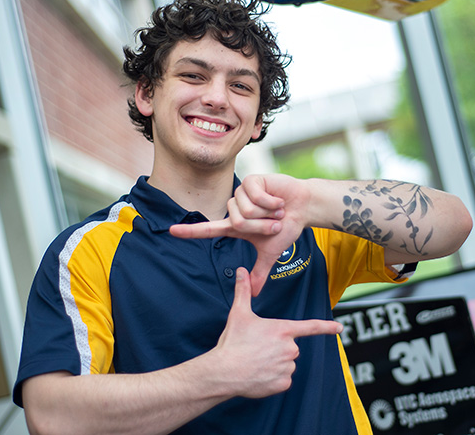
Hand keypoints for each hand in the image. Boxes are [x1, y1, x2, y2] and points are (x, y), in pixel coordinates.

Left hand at [170, 175, 309, 294]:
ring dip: (268, 214)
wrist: (303, 208)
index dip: (190, 232)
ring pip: (247, 210)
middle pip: (238, 223)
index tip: (171, 231)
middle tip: (274, 223)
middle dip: (262, 226)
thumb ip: (259, 272)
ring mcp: (241, 194)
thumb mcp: (270, 253)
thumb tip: (253, 293)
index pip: (208, 230)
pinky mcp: (251, 181)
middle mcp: (234, 209)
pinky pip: (256, 196)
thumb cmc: (286, 227)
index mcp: (235, 226)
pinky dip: (272, 202)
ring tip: (277, 210)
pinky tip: (278, 199)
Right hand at [213, 268, 341, 397]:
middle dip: (278, 348)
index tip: (340, 328)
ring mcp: (287, 366)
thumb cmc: (233, 342)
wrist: (224, 371)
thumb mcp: (239, 313)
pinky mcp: (283, 383)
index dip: (326, 327)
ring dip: (275, 363)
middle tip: (259, 348)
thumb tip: (242, 271)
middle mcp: (290, 348)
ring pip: (286, 364)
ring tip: (256, 362)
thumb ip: (243, 291)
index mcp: (283, 330)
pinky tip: (259, 375)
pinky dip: (273, 379)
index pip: (310, 327)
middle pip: (291, 347)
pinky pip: (282, 379)